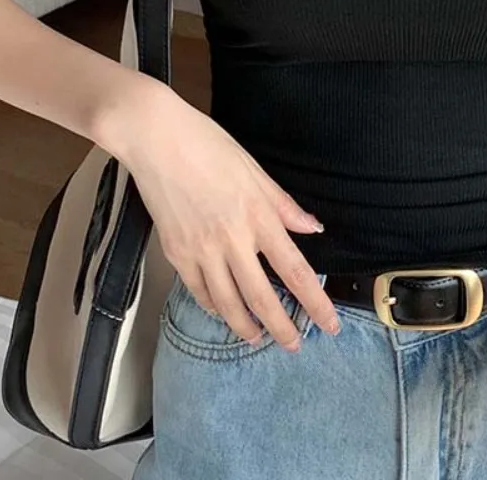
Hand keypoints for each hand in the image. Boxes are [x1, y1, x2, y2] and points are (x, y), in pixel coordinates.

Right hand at [99, 78, 340, 351]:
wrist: (156, 139)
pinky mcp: (175, 252)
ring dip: (246, 326)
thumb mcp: (254, 170)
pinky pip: (198, 291)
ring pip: (227, 303)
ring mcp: (200, 250)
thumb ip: (283, 205)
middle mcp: (231, 240)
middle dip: (281, 328)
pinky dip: (214, 307)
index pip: (294, 271)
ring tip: (258, 338)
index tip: (330, 325)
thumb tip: (313, 228)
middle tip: (294, 346)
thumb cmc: (208, 145)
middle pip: (261, 297)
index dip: (315, 303)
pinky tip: (223, 312)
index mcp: (258, 217)